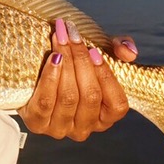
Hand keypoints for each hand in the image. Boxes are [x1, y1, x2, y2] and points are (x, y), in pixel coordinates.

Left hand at [17, 19, 133, 140]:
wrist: (36, 70)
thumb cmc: (75, 64)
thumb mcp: (100, 52)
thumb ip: (121, 48)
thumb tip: (128, 52)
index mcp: (105, 117)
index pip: (117, 105)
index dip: (107, 77)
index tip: (94, 50)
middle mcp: (85, 128)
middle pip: (90, 95)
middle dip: (81, 60)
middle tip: (71, 34)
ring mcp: (61, 129)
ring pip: (68, 97)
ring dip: (65, 62)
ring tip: (59, 39)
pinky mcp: (38, 124)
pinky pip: (45, 102)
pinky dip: (50, 77)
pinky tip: (52, 58)